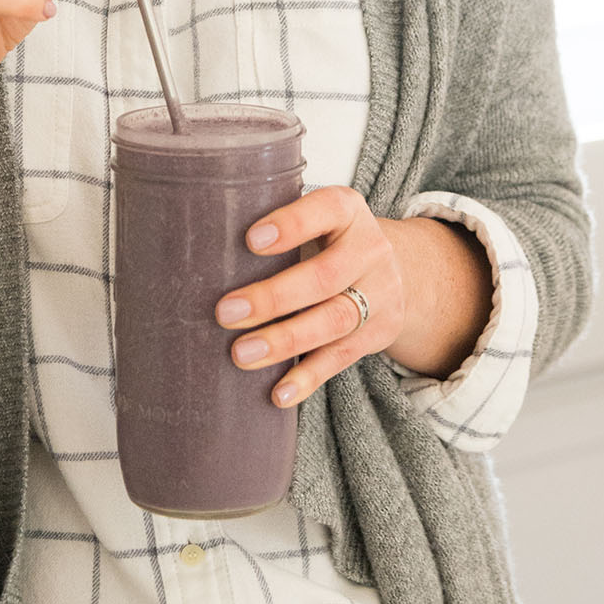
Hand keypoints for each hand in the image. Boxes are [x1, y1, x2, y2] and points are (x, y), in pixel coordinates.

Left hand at [214, 186, 407, 407]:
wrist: (401, 271)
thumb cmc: (331, 241)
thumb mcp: (317, 220)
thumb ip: (277, 227)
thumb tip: (202, 246)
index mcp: (348, 211)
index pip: (325, 211)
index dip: (290, 225)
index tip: (249, 240)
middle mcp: (370, 250)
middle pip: (325, 277)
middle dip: (273, 298)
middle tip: (225, 313)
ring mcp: (379, 295)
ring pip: (334, 321)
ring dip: (285, 341)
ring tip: (242, 354)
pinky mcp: (376, 333)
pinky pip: (341, 358)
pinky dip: (308, 378)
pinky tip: (278, 393)